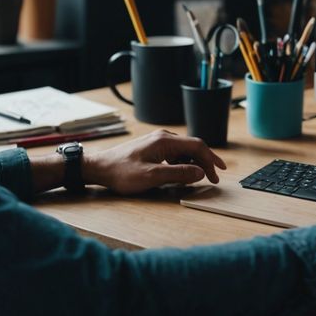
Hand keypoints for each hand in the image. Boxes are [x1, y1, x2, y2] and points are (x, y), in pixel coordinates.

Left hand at [83, 130, 225, 194]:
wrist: (98, 168)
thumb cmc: (121, 172)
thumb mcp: (152, 176)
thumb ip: (178, 173)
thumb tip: (200, 172)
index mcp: (165, 141)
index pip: (197, 146)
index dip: (210, 160)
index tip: (217, 174)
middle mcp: (163, 137)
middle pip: (192, 146)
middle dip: (205, 162)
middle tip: (214, 177)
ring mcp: (157, 142)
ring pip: (184, 150)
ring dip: (194, 163)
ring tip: (200, 177)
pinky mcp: (152, 148)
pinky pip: (174, 153)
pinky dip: (183, 163)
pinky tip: (182, 173)